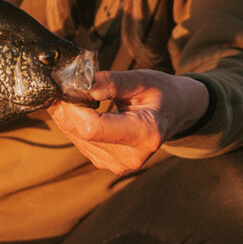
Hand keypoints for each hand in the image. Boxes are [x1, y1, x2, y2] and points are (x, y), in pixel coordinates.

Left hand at [46, 70, 208, 173]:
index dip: (74, 106)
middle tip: (71, 83)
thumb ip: (112, 82)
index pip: (92, 127)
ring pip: (74, 135)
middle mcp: (130, 156)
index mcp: (144, 134)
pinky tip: (84, 108)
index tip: (70, 85)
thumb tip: (82, 86)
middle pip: (80, 132)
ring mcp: (117, 163)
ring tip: (82, 94)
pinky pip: (78, 140)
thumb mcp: (143, 80)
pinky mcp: (106, 162)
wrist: (173, 113)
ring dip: (69, 113)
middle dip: (68, 105)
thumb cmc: (161, 94)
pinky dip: (74, 121)